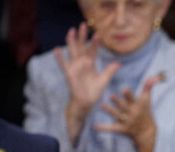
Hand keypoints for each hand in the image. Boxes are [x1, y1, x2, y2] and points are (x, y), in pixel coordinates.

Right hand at [56, 22, 120, 143]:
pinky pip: (64, 65)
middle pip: (82, 47)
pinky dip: (60, 58)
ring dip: (71, 42)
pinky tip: (56, 49)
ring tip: (71, 31)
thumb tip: (119, 63)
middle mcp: (82, 64)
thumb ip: (109, 71)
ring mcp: (75, 68)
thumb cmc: (94, 92)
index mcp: (91, 64)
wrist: (86, 103)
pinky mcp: (69, 75)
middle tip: (83, 24)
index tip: (98, 34)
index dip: (95, 43)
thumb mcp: (104, 80)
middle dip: (82, 36)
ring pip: (73, 52)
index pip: (93, 50)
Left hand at [94, 74, 163, 151]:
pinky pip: (111, 128)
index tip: (124, 89)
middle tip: (111, 96)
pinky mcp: (121, 129)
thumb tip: (155, 76)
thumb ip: (148, 87)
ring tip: (101, 105)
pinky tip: (95, 126)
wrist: (146, 132)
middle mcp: (131, 113)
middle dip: (118, 102)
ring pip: (116, 115)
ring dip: (109, 111)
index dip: (128, 95)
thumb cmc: (145, 112)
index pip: (132, 99)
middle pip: (123, 107)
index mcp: (136, 105)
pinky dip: (104, 128)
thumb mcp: (147, 100)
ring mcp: (126, 122)